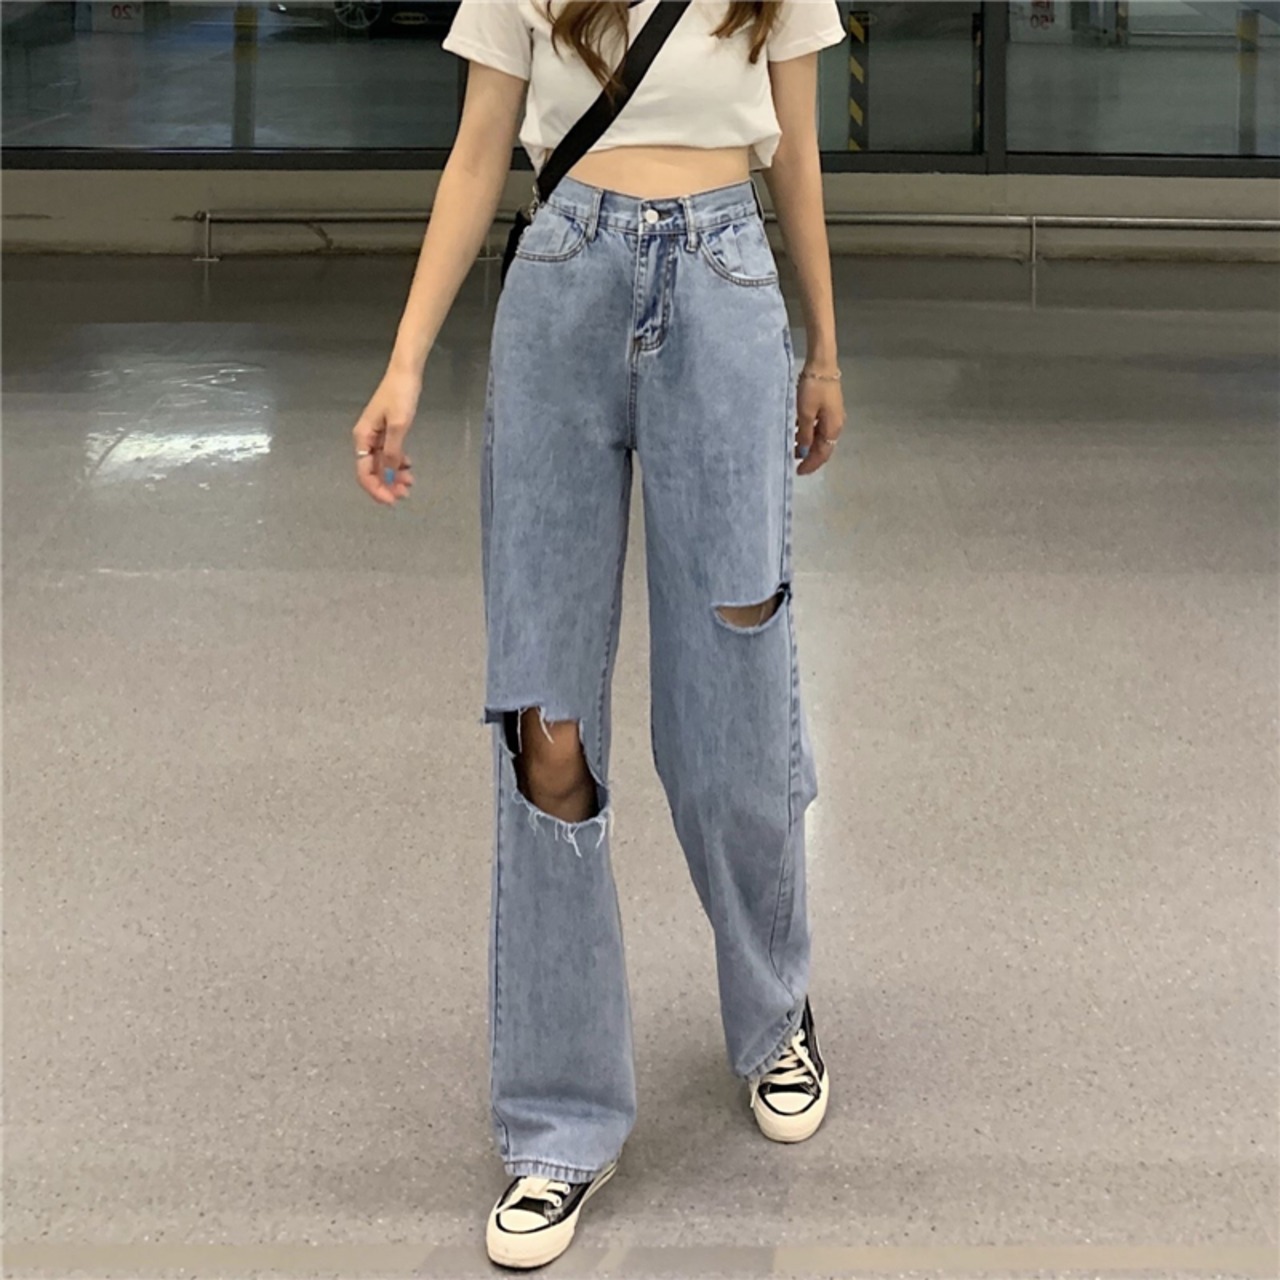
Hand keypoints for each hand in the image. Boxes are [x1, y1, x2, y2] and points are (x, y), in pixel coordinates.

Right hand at [352, 365, 421, 506]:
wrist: (406, 373)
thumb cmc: (400, 395)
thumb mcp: (398, 425)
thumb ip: (393, 451)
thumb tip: (390, 474)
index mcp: (363, 437)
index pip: (364, 472)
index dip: (376, 489)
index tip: (392, 500)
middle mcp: (366, 439)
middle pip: (372, 471)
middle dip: (387, 486)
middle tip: (405, 494)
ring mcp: (376, 437)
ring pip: (382, 465)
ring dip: (394, 477)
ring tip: (410, 483)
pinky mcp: (386, 432)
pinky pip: (389, 455)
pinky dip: (398, 465)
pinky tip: (409, 469)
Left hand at [794, 365, 845, 476]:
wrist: (822, 364)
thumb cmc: (813, 388)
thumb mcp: (805, 413)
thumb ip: (805, 435)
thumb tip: (805, 453)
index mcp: (833, 428)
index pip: (822, 454)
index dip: (810, 464)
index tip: (798, 471)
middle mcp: (836, 425)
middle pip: (823, 448)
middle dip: (810, 457)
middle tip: (794, 463)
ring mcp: (833, 416)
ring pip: (820, 438)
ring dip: (808, 446)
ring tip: (793, 450)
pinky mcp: (828, 408)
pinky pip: (818, 427)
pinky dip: (809, 434)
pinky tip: (797, 433)